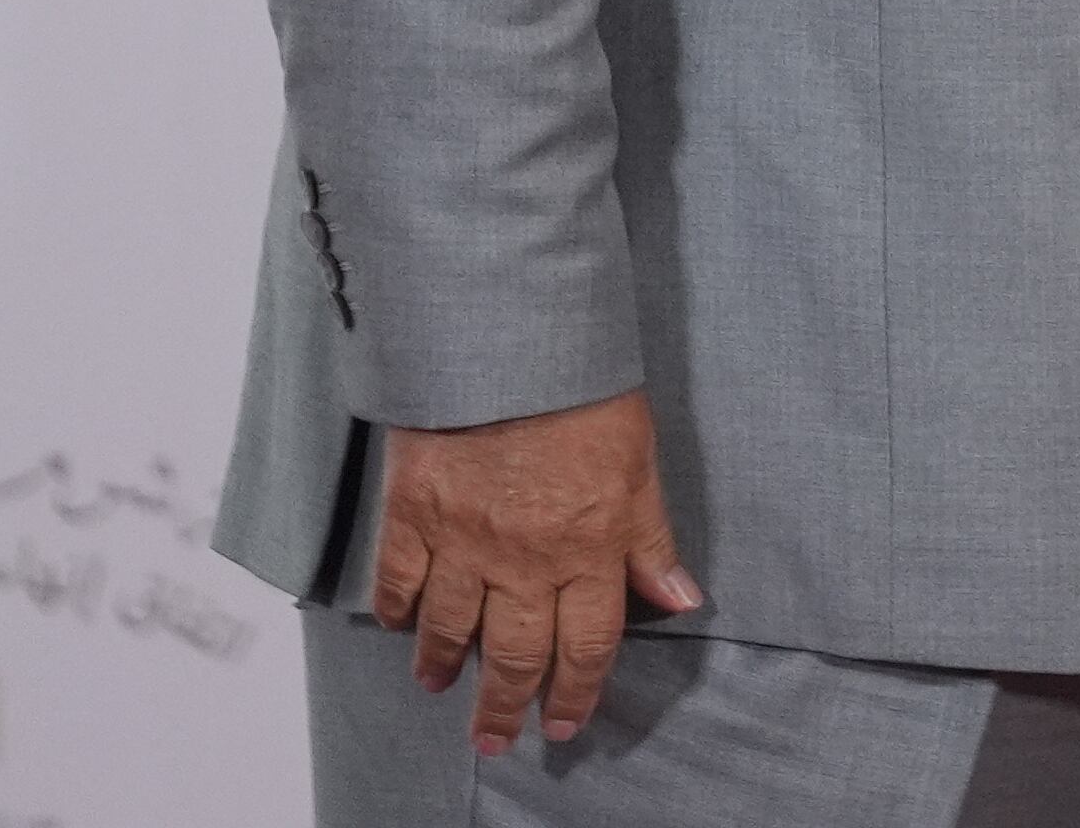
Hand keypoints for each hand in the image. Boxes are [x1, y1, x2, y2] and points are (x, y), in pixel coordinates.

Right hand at [366, 388, 698, 755]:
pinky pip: (401, 580)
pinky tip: (402, 628)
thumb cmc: (586, 394)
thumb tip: (679, 600)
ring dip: (445, 665)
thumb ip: (652, 541)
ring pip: (451, 626)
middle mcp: (524, 558)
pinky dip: (399, 611)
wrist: (510, 342)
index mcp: (588, 547)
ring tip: (441, 688)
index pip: (588, 643)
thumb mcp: (642, 464)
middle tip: (496, 738)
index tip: (564, 724)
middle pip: (516, 651)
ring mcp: (462, 540)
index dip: (578, 690)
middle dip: (507, 703)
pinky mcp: (413, 513)